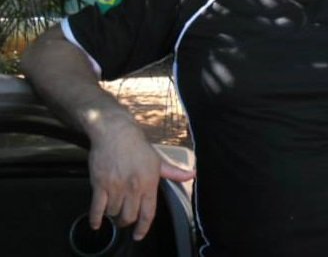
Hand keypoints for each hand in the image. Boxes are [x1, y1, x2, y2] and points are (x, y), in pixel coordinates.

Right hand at [88, 121, 194, 239]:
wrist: (116, 132)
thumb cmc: (138, 145)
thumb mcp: (158, 159)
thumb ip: (174, 172)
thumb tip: (192, 175)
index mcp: (149, 183)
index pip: (148, 213)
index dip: (143, 228)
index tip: (139, 234)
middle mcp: (133, 188)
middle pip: (129, 217)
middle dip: (127, 222)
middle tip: (125, 219)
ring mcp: (116, 187)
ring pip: (113, 213)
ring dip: (113, 216)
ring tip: (114, 210)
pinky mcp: (100, 185)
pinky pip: (97, 209)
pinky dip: (96, 219)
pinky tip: (96, 223)